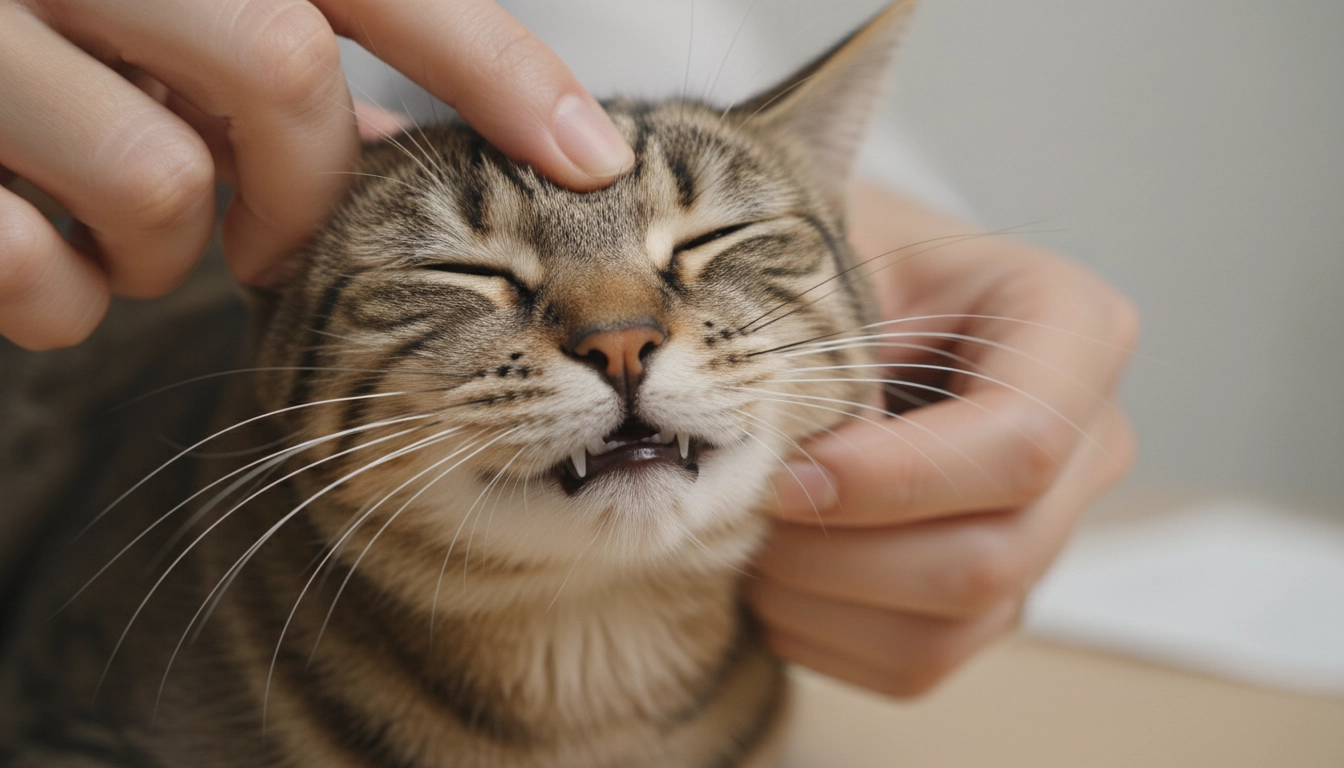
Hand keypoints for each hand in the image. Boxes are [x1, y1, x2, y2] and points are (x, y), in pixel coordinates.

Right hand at [0, 0, 633, 349]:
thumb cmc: (28, 18)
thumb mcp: (153, 1)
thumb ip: (262, 35)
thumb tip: (384, 132)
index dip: (494, 63)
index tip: (591, 160)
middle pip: (273, 72)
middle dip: (305, 183)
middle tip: (279, 233)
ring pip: (158, 179)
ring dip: (174, 244)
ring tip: (132, 228)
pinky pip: (32, 268)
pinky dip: (64, 300)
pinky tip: (45, 265)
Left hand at [746, 183, 1137, 695]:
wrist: (841, 289)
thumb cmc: (833, 259)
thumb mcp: (825, 260)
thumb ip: (818, 347)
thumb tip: (777, 468)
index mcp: (1072, 328)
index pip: (1022, 441)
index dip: (893, 478)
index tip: (784, 474)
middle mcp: (1087, 441)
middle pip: (994, 558)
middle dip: (841, 555)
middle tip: (740, 511)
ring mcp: (1046, 529)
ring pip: (952, 631)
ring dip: (818, 603)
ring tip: (740, 540)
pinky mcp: (992, 594)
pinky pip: (914, 663)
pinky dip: (819, 635)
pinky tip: (770, 572)